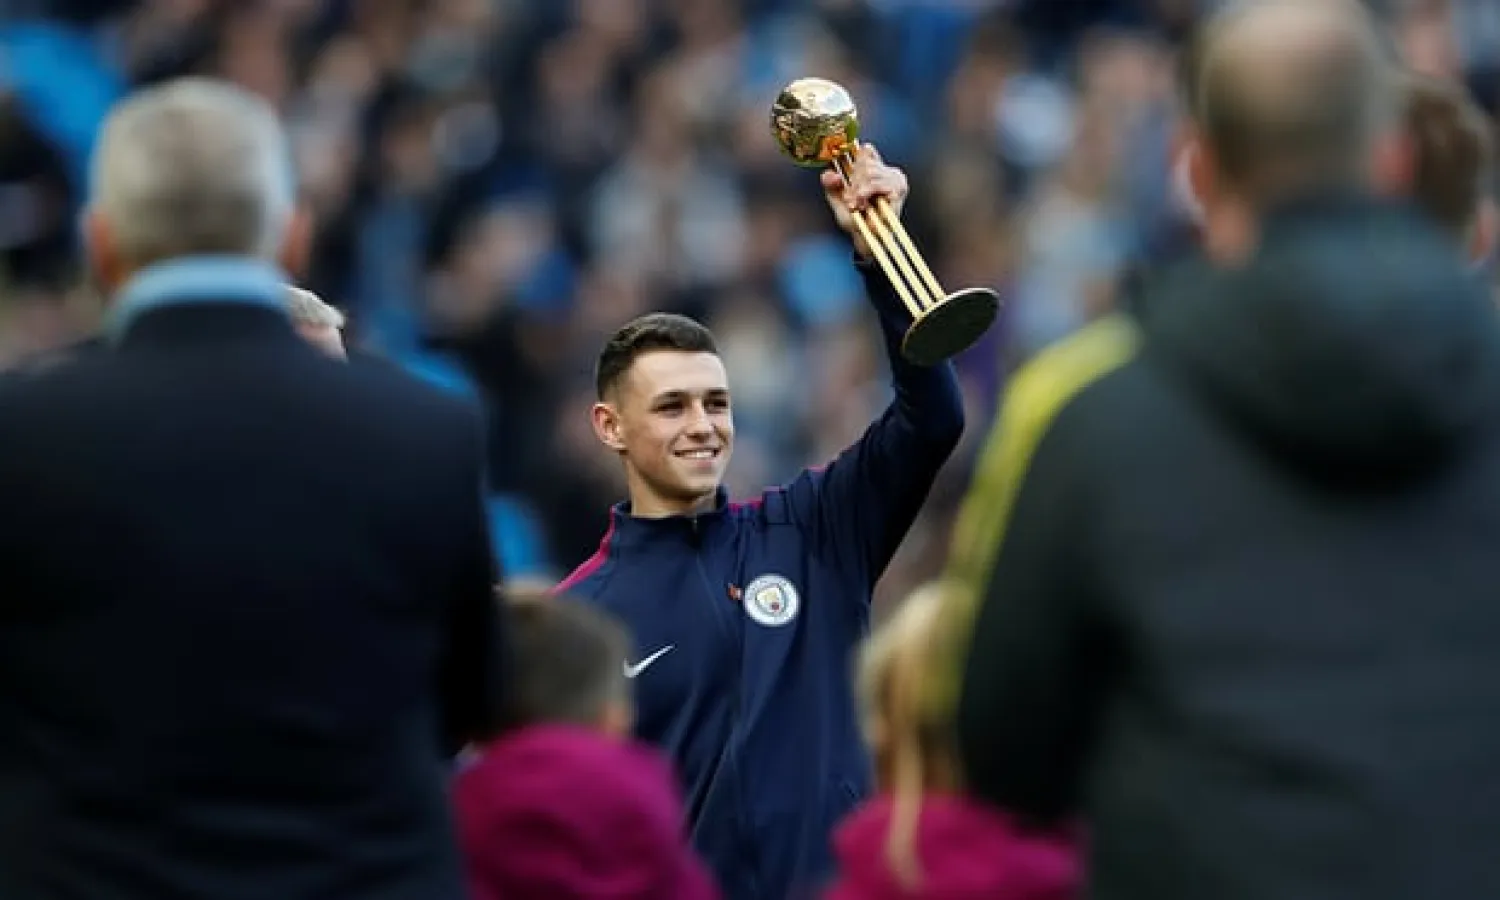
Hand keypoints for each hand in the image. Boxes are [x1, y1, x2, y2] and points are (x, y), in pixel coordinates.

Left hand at [820, 144, 908, 261]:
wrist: (866, 239)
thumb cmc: (855, 220)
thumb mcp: (836, 199)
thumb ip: (829, 183)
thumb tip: (831, 173)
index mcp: (874, 169)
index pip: (866, 149)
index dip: (853, 159)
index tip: (844, 175)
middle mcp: (886, 171)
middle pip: (864, 161)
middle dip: (852, 182)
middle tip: (851, 199)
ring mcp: (895, 178)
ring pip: (868, 171)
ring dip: (858, 190)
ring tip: (857, 204)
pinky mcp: (898, 188)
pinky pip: (875, 182)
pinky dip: (865, 193)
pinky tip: (863, 204)